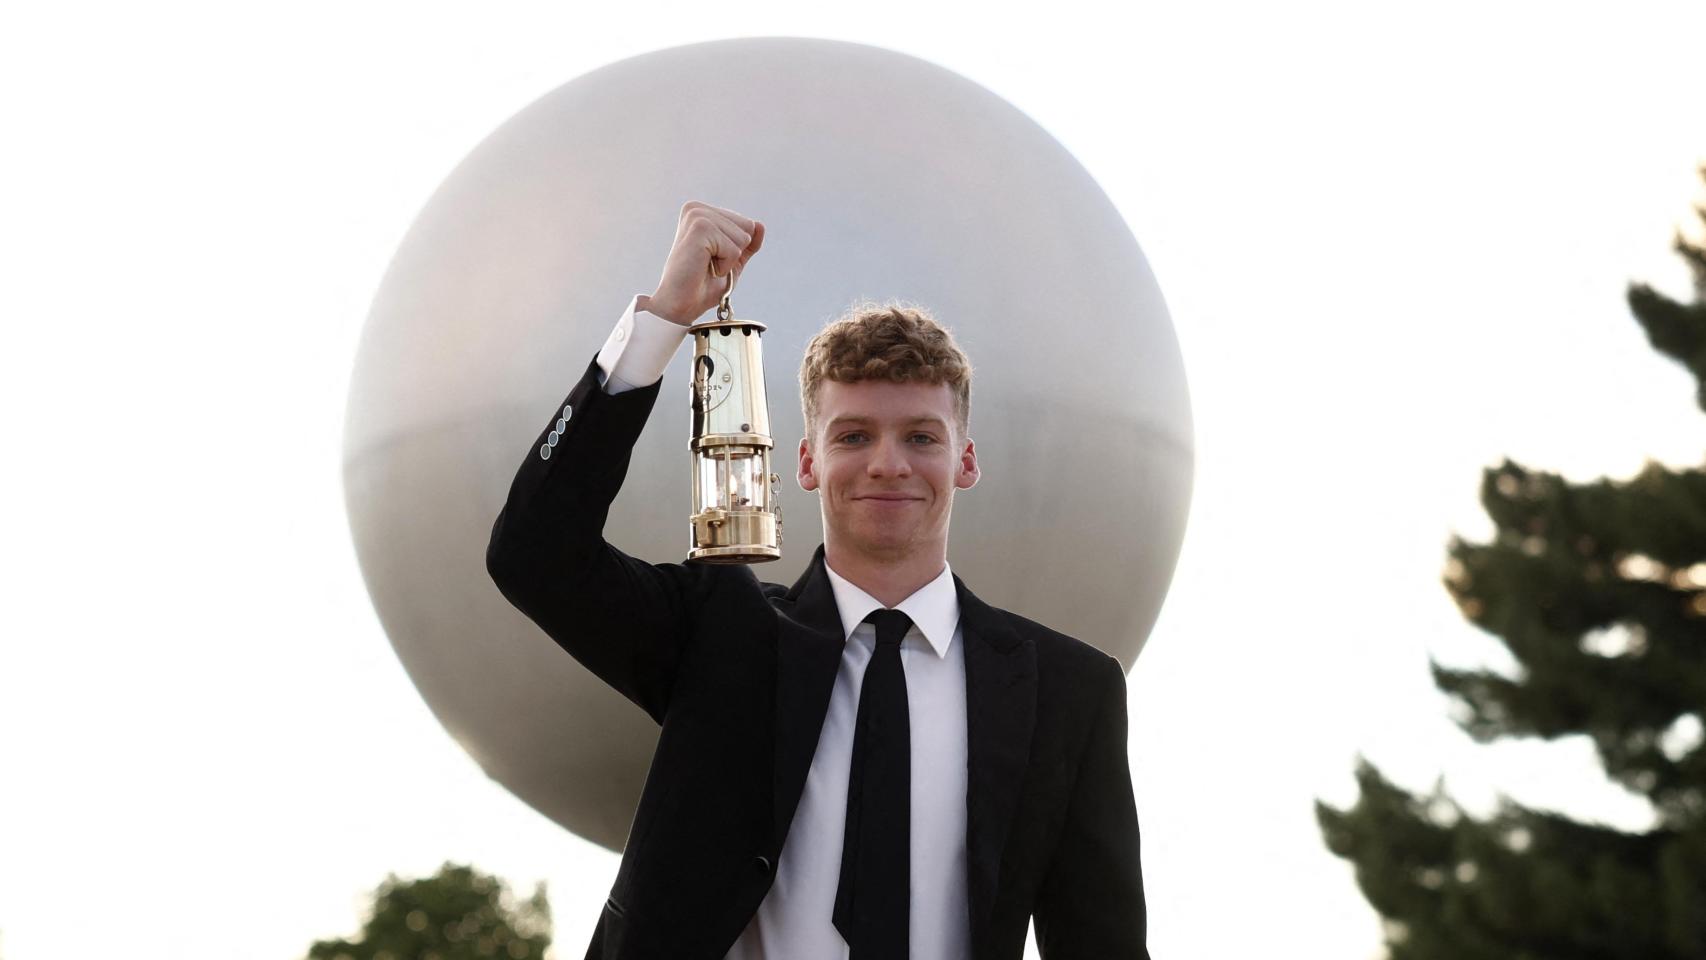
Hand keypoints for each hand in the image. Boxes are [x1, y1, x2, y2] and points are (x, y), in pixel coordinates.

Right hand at [640, 201, 764, 325]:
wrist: (681, 303)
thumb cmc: (703, 284)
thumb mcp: (733, 261)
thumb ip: (747, 243)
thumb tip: (760, 224)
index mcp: (702, 211)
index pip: (747, 223)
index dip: (736, 249)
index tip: (712, 258)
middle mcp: (697, 208)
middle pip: (748, 227)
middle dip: (735, 252)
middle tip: (709, 263)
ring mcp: (697, 216)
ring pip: (743, 237)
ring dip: (729, 260)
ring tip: (706, 265)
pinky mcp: (699, 228)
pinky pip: (734, 249)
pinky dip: (725, 266)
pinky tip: (704, 268)